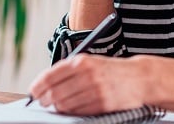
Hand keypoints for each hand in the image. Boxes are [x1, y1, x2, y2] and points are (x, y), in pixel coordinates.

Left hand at [27, 54, 147, 115]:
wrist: (140, 78)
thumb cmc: (110, 70)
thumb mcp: (90, 62)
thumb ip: (69, 70)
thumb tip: (45, 83)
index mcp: (82, 61)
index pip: (51, 75)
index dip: (38, 86)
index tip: (33, 92)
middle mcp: (87, 74)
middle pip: (55, 92)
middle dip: (45, 99)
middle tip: (43, 102)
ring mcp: (96, 90)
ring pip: (65, 104)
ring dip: (57, 107)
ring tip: (57, 105)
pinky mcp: (103, 104)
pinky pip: (78, 112)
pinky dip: (71, 112)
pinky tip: (71, 108)